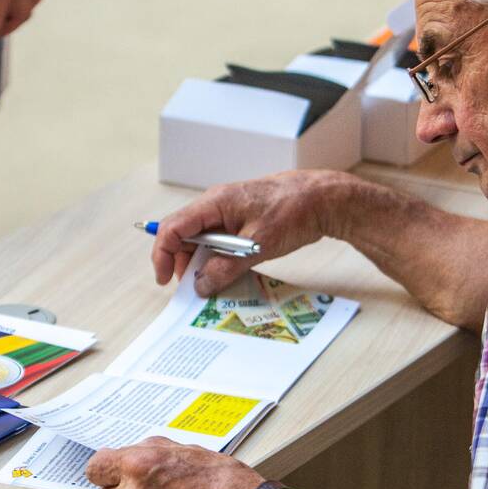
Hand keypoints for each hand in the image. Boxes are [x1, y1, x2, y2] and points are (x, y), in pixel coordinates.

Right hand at [152, 170, 352, 295]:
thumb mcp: (257, 246)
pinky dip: (218, 259)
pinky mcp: (241, 221)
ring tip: (212, 285)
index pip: (173, 227)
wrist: (323, 198)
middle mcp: (216, 205)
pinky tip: (227, 274)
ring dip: (202, 263)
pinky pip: (219, 241)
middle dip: (183, 263)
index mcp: (214, 203)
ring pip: (202, 240)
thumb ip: (225, 267)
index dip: (163, 254)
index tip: (166, 280)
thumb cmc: (293, 211)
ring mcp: (229, 213)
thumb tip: (201, 286)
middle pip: (184, 236)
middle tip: (193, 289)